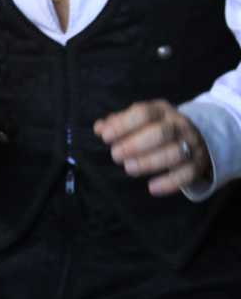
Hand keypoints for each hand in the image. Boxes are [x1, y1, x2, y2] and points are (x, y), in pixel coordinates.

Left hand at [94, 100, 211, 195]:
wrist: (195, 136)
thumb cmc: (156, 127)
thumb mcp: (139, 120)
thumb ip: (119, 122)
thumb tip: (99, 128)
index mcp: (161, 110)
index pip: (143, 113)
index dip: (123, 125)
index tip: (106, 137)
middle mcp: (179, 125)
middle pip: (161, 132)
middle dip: (135, 144)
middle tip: (115, 155)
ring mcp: (192, 144)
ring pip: (175, 153)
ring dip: (150, 162)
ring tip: (129, 168)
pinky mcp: (199, 164)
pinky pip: (187, 174)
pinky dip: (170, 182)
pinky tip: (152, 188)